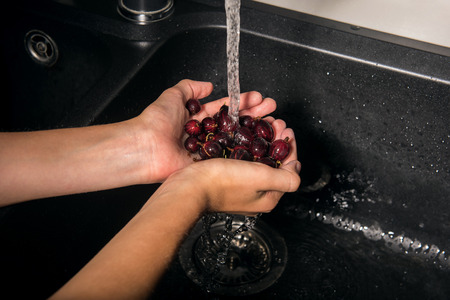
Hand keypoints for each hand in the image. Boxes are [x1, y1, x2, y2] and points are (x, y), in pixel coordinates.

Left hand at [133, 79, 277, 182]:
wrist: (146, 147)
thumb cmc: (155, 122)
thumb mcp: (173, 95)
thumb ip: (191, 87)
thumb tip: (207, 85)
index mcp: (198, 119)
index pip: (226, 109)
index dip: (243, 102)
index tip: (259, 97)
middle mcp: (205, 135)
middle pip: (235, 124)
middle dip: (255, 114)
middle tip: (272, 108)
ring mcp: (208, 151)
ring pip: (237, 140)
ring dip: (256, 133)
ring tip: (274, 123)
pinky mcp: (209, 166)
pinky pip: (230, 159)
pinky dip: (247, 153)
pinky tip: (262, 146)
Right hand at [151, 119, 300, 214]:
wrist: (189, 187)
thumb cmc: (222, 183)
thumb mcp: (262, 178)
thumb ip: (286, 178)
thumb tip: (296, 172)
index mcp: (267, 197)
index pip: (289, 170)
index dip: (290, 148)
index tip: (287, 131)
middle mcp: (255, 194)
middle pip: (273, 163)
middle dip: (276, 141)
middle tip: (276, 123)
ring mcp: (239, 186)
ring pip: (257, 158)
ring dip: (262, 140)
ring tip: (262, 124)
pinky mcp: (225, 178)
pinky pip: (242, 158)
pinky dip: (246, 144)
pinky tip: (243, 134)